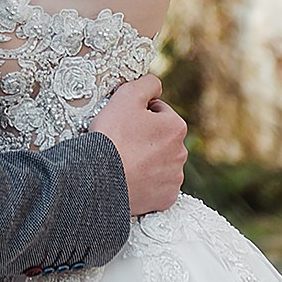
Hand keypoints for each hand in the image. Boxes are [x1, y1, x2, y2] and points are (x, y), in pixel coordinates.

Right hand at [89, 75, 186, 215]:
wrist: (100, 179)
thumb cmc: (113, 136)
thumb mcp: (126, 96)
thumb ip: (147, 83)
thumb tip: (155, 84)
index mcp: (176, 127)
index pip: (158, 111)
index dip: (138, 113)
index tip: (123, 122)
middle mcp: (182, 153)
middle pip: (160, 138)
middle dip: (145, 137)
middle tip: (122, 142)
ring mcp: (174, 178)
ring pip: (159, 162)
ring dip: (146, 160)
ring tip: (124, 162)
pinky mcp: (166, 199)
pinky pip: (157, 186)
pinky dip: (146, 182)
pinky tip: (130, 178)